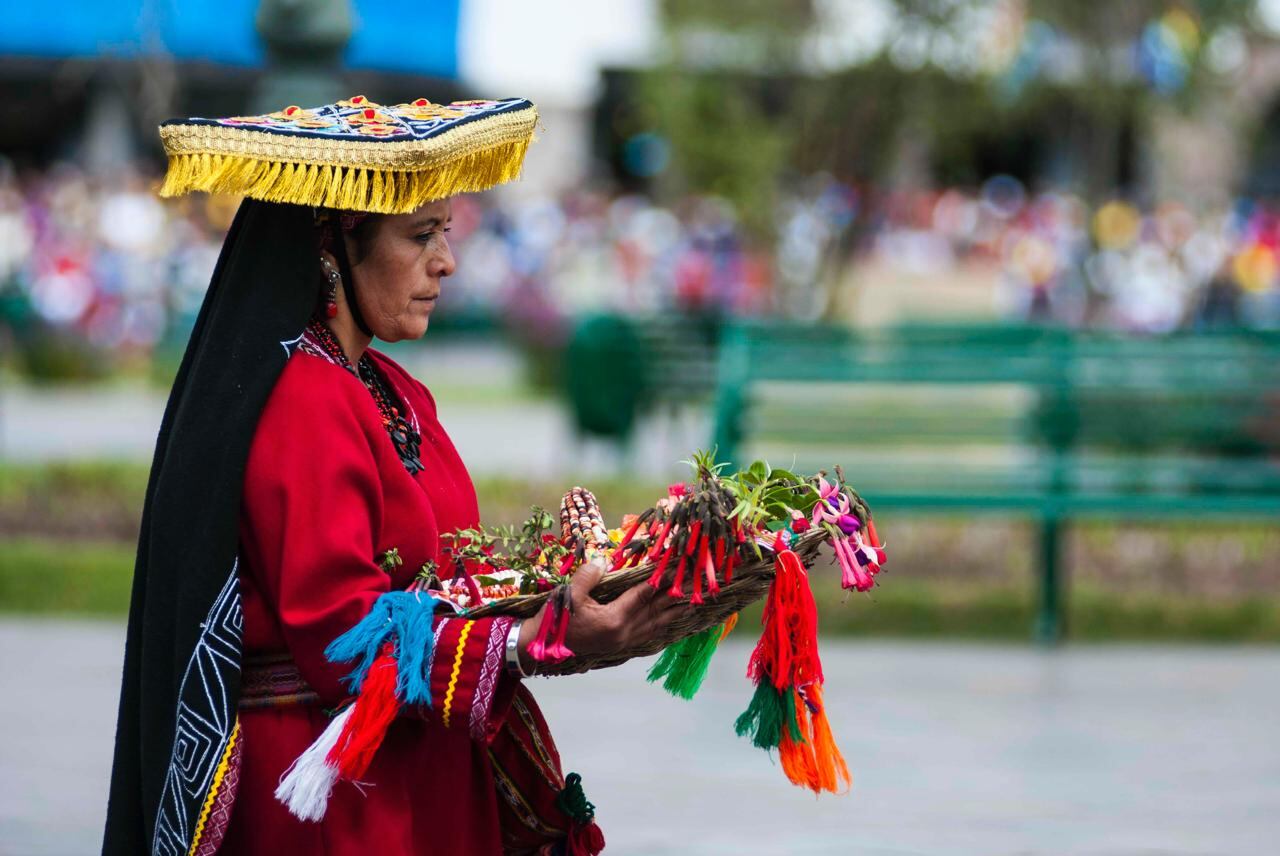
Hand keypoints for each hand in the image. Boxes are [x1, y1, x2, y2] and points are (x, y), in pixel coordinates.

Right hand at [517, 558, 687, 670]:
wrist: (540, 648)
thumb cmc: (555, 619)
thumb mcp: (569, 594)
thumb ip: (588, 576)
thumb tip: (603, 561)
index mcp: (614, 619)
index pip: (644, 594)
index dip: (661, 579)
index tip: (677, 568)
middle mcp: (624, 633)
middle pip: (656, 610)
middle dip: (676, 595)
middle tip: (694, 582)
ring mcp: (623, 642)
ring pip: (655, 624)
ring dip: (673, 612)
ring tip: (693, 602)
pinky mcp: (620, 646)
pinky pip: (647, 635)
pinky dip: (661, 626)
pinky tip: (669, 622)